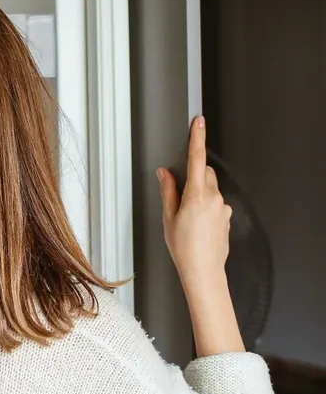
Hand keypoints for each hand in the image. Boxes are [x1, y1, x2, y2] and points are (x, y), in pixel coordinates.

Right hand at [156, 116, 232, 282]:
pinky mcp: (227, 217)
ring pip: (211, 189)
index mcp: (197, 195)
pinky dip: (206, 207)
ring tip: (187, 217)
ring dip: (200, 193)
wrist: (204, 271)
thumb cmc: (184, 248)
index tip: (199, 122)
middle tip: (179, 194)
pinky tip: (197, 225)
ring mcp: (223, 208)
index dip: (197, 138)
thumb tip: (165, 174)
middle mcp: (214, 198)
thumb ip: (168, 191)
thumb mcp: (168, 217)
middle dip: (194, 175)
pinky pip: (216, 203)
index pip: (196, 159)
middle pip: (206, 173)